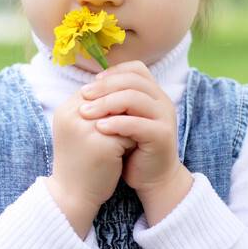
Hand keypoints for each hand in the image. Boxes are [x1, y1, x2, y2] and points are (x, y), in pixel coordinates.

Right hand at [50, 85, 135, 223]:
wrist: (72, 196)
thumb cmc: (78, 161)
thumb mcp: (78, 130)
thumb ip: (92, 110)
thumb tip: (118, 90)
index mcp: (66, 109)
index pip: (97, 89)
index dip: (113, 100)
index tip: (122, 116)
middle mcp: (74, 115)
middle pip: (111, 97)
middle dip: (124, 109)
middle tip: (133, 124)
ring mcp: (87, 129)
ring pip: (123, 112)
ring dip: (131, 122)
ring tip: (131, 138)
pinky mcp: (103, 144)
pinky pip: (129, 131)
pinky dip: (134, 139)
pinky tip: (132, 151)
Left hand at [79, 61, 182, 199]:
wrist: (152, 179)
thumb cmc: (132, 149)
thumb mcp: (122, 121)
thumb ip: (113, 103)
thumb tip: (86, 88)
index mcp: (153, 93)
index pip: (135, 69)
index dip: (112, 73)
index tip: (90, 84)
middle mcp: (162, 101)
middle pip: (132, 81)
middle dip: (104, 86)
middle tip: (83, 95)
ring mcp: (164, 117)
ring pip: (135, 98)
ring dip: (107, 103)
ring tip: (86, 113)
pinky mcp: (163, 136)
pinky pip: (138, 124)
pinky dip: (117, 124)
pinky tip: (99, 128)